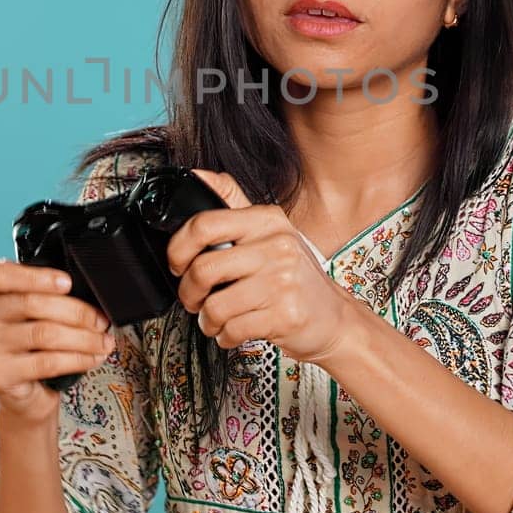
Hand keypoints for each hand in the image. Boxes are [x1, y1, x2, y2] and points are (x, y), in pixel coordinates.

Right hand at [0, 258, 115, 423]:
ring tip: (102, 342)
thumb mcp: (35, 311)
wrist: (24, 392)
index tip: (68, 283)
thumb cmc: (32, 343)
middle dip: (76, 312)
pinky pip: (46, 362)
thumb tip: (87, 291)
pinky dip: (77, 359)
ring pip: (43, 334)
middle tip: (100, 320)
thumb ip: (46, 294)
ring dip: (83, 338)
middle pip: (31, 304)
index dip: (36, 277)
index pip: (0, 274)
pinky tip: (91, 358)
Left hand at [165, 169, 352, 362]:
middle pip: (203, 269)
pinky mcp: (285, 315)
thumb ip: (234, 202)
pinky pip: (232, 329)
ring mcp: (282, 281)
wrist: (335, 318)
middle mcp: (277, 246)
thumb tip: (198, 176)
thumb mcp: (271, 231)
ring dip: (206, 320)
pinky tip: (233, 330)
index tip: (177, 263)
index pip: (205, 224)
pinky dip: (225, 336)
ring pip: (215, 305)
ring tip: (216, 319)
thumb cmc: (297, 277)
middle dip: (188, 292)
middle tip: (194, 299)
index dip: (178, 248)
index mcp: (267, 221)